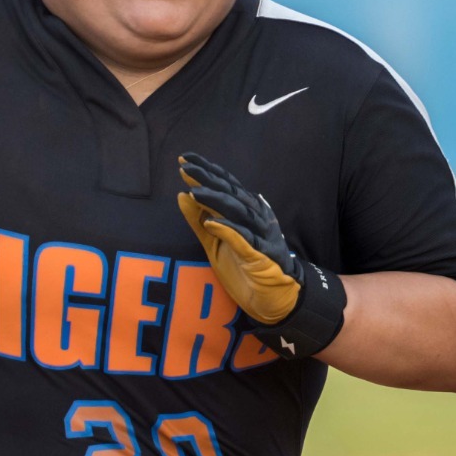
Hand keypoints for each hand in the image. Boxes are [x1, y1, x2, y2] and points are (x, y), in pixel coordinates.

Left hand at [175, 153, 303, 323]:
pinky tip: (212, 222)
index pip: (226, 185)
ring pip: (238, 212)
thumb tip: (181, 194)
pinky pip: (245, 240)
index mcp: (247, 212)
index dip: (207, 171)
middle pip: (231, 193)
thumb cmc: (244, 267)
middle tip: (185, 166)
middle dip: (208, 178)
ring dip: (216, 200)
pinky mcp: (261, 256)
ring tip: (193, 192)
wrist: (274, 297)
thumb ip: (198, 220)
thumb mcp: (214, 242)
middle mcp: (256, 218)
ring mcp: (261, 236)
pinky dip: (229, 230)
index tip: (184, 158)